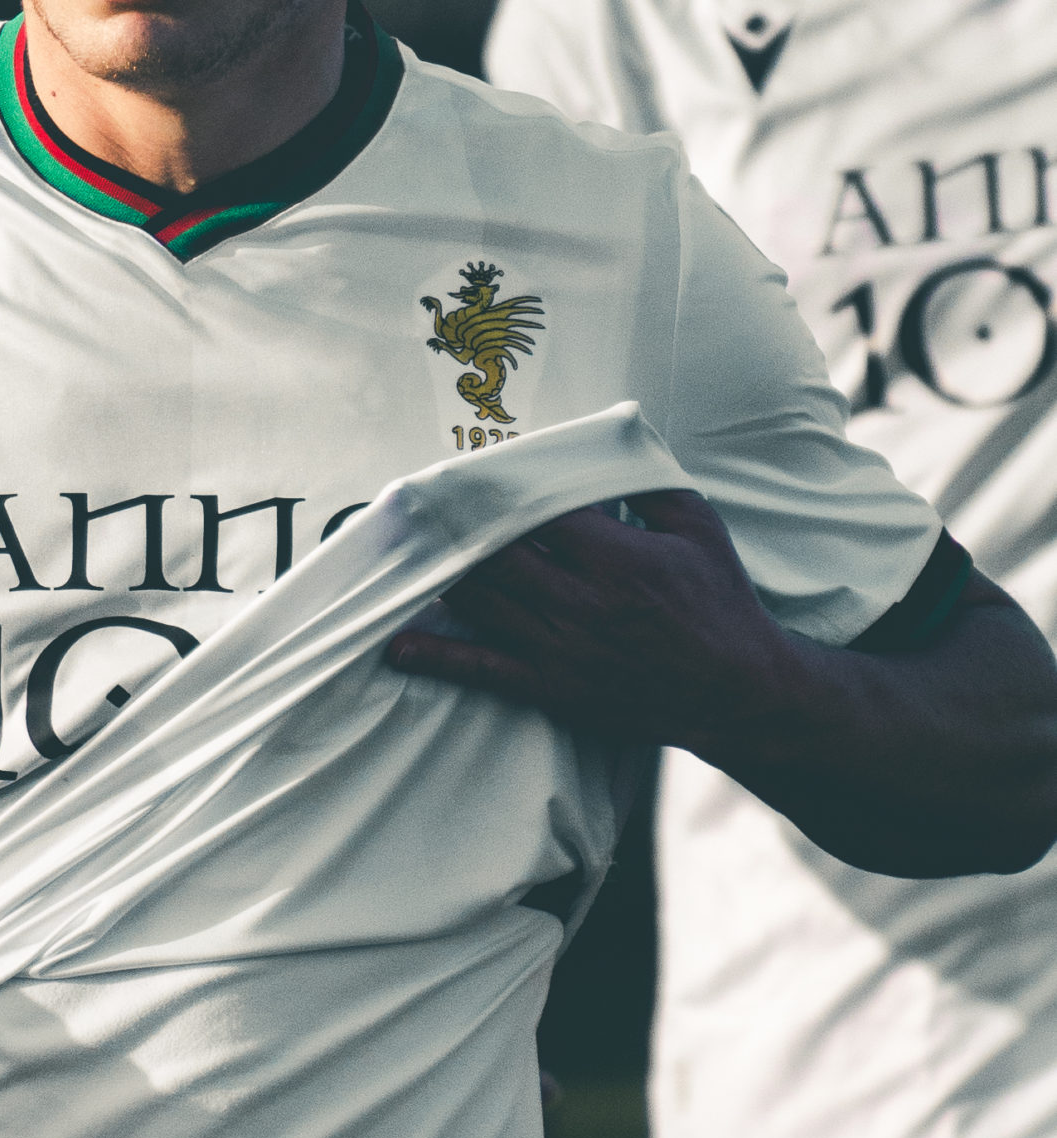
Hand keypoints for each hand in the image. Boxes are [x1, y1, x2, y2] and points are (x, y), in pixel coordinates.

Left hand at [385, 489, 792, 753]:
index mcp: (617, 557)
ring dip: (438, 574)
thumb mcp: (699, 527)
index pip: (537, 510)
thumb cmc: (720, 602)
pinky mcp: (552, 688)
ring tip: (403, 551)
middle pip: (496, 553)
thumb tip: (605, 444)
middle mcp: (581, 602)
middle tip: (416, 502)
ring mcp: (561, 648)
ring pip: (481, 601)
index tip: (468, 470)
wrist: (738, 693)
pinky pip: (483, 670)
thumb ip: (649, 485)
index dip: (497, 488)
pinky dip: (437, 656)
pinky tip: (398, 645)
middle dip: (454, 524)